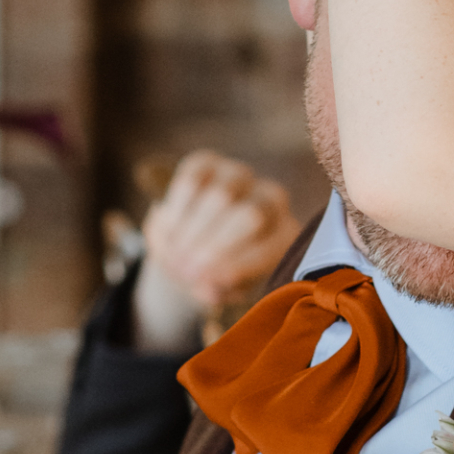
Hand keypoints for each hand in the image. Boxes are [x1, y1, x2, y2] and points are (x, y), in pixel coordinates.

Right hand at [135, 152, 301, 348]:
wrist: (194, 245)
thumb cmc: (217, 274)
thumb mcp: (223, 290)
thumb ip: (220, 290)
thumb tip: (208, 288)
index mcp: (284, 234)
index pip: (270, 247)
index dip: (239, 266)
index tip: (208, 283)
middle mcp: (270, 199)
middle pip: (249, 216)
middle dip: (213, 246)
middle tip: (186, 271)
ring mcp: (240, 177)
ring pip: (221, 196)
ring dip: (192, 231)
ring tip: (173, 256)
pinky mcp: (208, 163)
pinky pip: (193, 179)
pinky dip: (178, 207)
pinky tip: (168, 229)